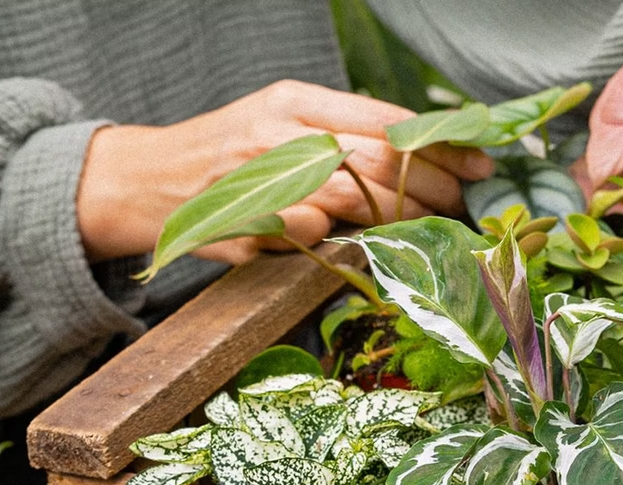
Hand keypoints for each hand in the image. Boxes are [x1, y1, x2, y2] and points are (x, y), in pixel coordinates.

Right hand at [76, 80, 494, 263]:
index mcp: (297, 101)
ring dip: (401, 216)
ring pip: (354, 196)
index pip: (384, 118)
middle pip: (379, 158)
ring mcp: (262, 177)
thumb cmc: (228, 156)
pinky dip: (343, 240)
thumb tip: (421, 157)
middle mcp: (281, 132)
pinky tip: (369, 245)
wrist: (144, 180)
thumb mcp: (283, 125)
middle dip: (431, 185)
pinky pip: (310, 232)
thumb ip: (342, 136)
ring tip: (428, 226)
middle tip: (461, 203)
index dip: (439, 143)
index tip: (479, 162)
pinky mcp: (247, 220)